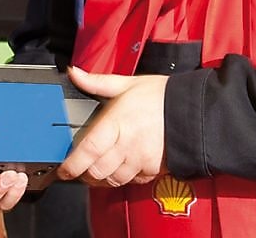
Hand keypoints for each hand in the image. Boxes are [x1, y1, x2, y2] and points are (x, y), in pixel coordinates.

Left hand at [58, 67, 166, 187]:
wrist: (191, 110)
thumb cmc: (160, 96)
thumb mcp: (127, 84)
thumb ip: (97, 82)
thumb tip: (76, 73)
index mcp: (117, 123)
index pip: (89, 150)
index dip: (73, 164)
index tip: (64, 169)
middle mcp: (127, 144)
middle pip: (97, 171)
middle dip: (84, 174)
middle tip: (77, 170)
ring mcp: (140, 159)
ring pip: (113, 180)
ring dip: (101, 179)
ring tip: (96, 170)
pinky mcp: (152, 169)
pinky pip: (132, 181)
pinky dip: (122, 179)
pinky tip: (119, 169)